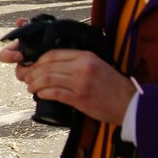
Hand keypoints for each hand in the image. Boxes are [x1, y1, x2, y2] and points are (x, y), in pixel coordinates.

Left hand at [0, 46, 135, 124]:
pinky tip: (39, 95)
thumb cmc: (113, 86)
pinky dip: (44, 93)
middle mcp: (82, 67)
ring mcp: (81, 83)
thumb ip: (78, 62)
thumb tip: (52, 65)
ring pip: (48, 79)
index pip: (53, 54)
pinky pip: (55, 94)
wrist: (131, 104)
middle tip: (26, 78)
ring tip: (31, 87)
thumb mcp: (97, 65)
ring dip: (35, 83)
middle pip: (47, 66)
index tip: (31, 65)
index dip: (38, 60)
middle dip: (32, 72)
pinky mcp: (80, 98)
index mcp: (86, 56)